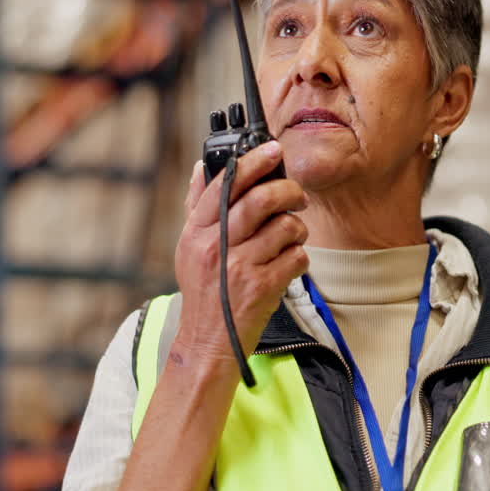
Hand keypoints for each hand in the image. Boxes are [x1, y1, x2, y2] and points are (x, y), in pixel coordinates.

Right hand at [173, 141, 308, 365]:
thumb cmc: (205, 291)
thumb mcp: (190, 248)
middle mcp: (214, 247)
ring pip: (285, 227)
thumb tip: (201, 165)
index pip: (224, 183)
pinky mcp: (262, 288)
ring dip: (298, 228)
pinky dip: (299, 257)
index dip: (253, 161)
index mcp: (196, 232)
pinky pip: (296, 257)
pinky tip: (288, 264)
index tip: (274, 149)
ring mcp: (239, 268)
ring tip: (292, 237)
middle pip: (261, 200)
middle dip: (289, 191)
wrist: (208, 342)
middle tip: (298, 196)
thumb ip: (197, 206)